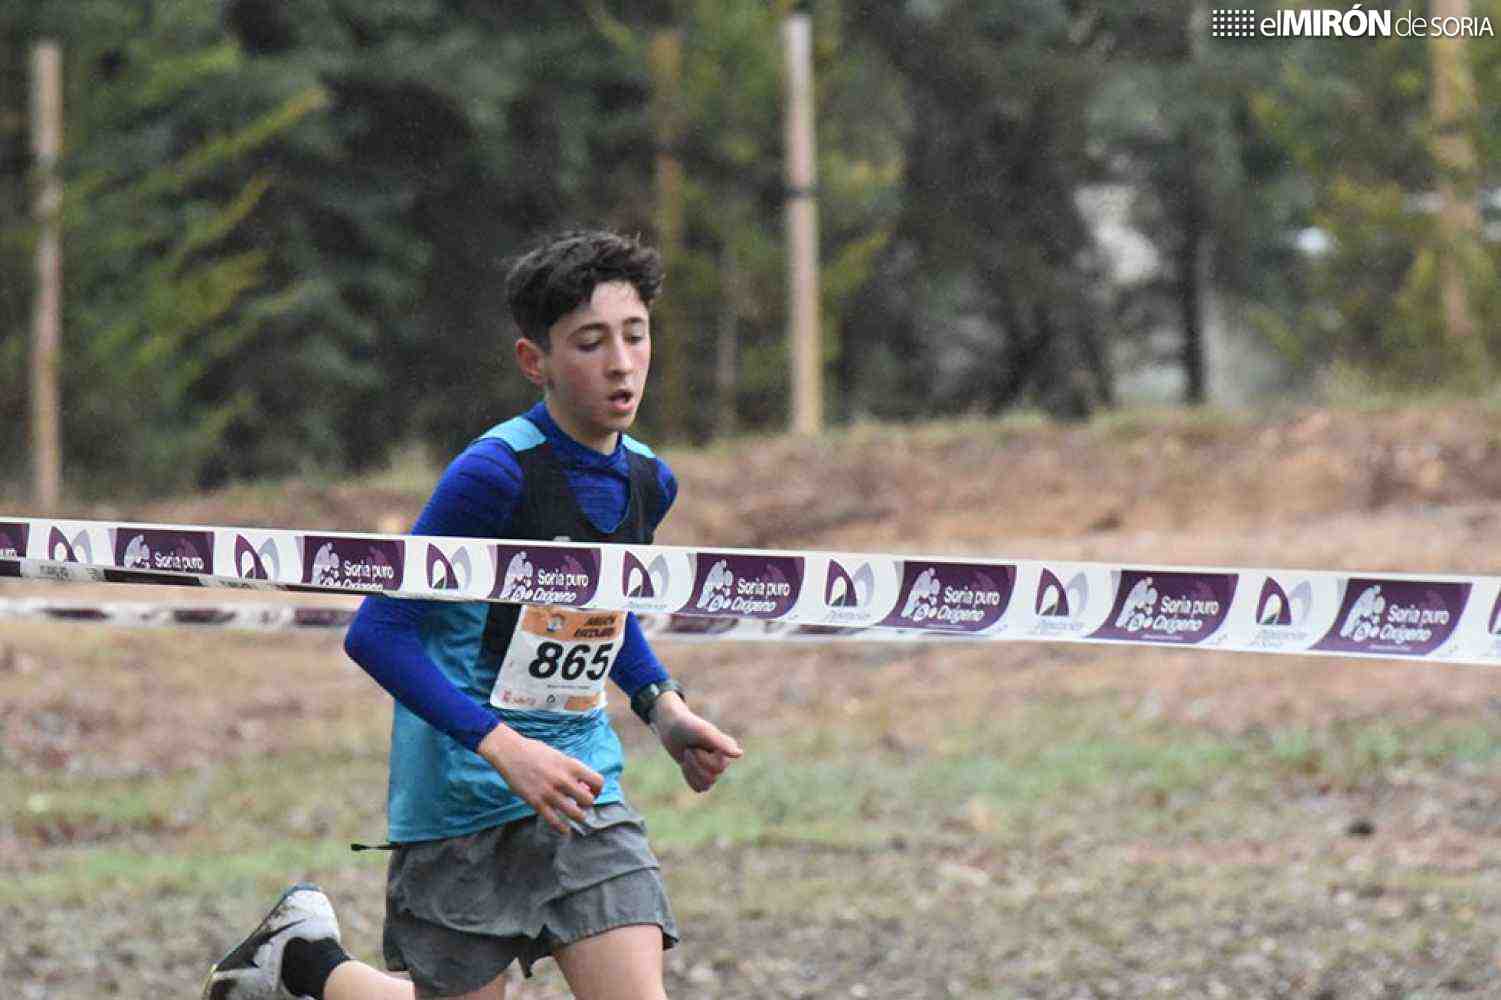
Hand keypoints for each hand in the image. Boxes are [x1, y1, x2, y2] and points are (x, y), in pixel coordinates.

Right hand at [477, 724, 603, 833]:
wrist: (510, 752)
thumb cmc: (535, 751)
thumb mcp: (559, 756)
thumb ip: (571, 770)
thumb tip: (583, 786)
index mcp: (571, 765)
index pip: (597, 781)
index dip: (598, 789)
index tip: (592, 792)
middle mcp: (563, 780)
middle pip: (589, 800)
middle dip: (587, 804)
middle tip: (581, 803)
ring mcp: (550, 792)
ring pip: (575, 814)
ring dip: (578, 817)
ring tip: (576, 815)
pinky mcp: (536, 802)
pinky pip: (554, 821)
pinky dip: (562, 828)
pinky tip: (564, 829)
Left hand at [650, 693, 742, 791]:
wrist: (671, 727)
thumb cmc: (688, 726)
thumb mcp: (703, 733)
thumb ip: (721, 743)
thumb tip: (739, 754)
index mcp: (727, 748)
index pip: (719, 768)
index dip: (702, 758)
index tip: (694, 745)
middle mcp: (723, 758)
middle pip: (712, 778)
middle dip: (694, 764)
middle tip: (688, 750)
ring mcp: (713, 768)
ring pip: (706, 785)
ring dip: (691, 771)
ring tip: (687, 757)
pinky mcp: (702, 774)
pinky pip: (699, 787)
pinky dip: (689, 777)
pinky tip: (685, 765)